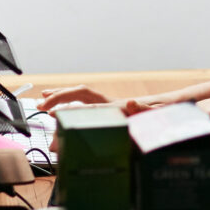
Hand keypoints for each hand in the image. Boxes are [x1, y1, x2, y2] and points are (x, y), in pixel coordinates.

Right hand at [37, 85, 162, 116]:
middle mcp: (107, 102)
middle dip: (58, 98)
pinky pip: (84, 106)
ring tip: (42, 102)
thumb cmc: (161, 114)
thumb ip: (143, 109)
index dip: (66, 103)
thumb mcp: (153, 114)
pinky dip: (71, 107)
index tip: (50, 110)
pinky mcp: (108, 111)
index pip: (85, 100)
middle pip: (78, 94)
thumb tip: (131, 102)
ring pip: (79, 98)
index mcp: (113, 105)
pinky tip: (62, 113)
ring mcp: (107, 105)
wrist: (169, 110)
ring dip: (61, 99)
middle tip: (40, 105)